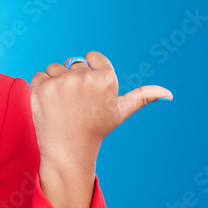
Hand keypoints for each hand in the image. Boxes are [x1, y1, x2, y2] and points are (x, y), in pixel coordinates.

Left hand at [30, 51, 171, 176]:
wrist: (69, 151)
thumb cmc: (95, 130)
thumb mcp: (120, 112)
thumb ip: (142, 97)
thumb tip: (168, 94)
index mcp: (107, 78)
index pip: (92, 57)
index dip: (89, 73)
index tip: (88, 92)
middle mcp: (86, 77)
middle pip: (73, 64)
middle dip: (72, 80)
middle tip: (75, 104)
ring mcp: (63, 81)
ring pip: (54, 69)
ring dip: (55, 83)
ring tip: (62, 105)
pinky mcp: (43, 87)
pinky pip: (39, 77)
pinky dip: (41, 89)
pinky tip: (49, 106)